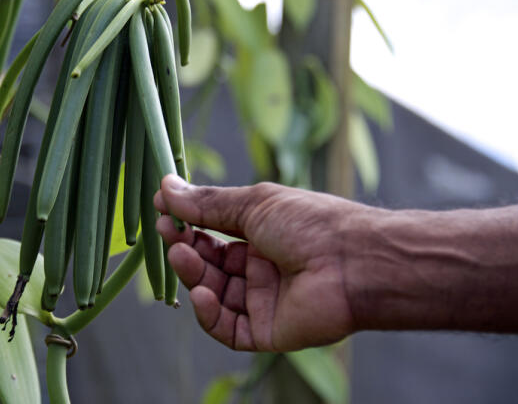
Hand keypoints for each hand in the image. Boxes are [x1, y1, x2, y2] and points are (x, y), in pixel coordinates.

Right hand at [154, 174, 360, 351]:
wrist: (354, 262)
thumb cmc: (310, 223)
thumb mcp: (254, 204)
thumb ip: (208, 203)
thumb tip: (166, 186)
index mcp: (263, 235)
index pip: (214, 233)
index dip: (189, 223)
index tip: (163, 210)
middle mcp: (262, 268)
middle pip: (211, 264)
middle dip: (186, 248)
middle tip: (167, 233)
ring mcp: (264, 300)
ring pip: (215, 293)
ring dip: (193, 275)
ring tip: (181, 256)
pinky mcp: (267, 331)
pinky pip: (228, 328)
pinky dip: (208, 314)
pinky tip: (200, 293)